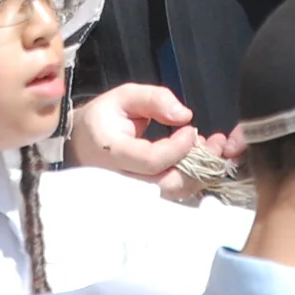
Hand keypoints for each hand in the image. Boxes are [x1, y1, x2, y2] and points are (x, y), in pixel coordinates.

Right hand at [66, 84, 205, 195]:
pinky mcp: (142, 198)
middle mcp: (120, 180)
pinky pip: (172, 194)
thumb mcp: (124, 96)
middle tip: (213, 142)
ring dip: (199, 172)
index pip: (151, 160)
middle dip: (197, 163)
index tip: (191, 129)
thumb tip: (184, 115)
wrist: (81, 144)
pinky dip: (191, 178)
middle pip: (167, 184)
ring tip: (210, 148)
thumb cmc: (103, 118)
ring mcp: (131, 194)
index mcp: (112, 152)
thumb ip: (154, 99)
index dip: (178, 148)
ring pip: (173, 193)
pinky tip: (197, 159)